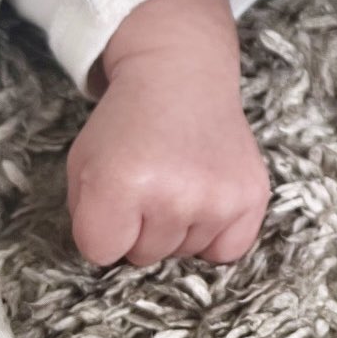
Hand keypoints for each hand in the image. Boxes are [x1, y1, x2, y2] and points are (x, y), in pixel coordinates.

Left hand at [66, 0, 270, 266]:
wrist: (182, 76)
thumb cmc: (129, 123)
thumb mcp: (84, 166)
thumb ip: (90, 220)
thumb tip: (122, 261)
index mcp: (121, 185)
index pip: (101, 252)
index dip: (104, 226)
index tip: (116, 192)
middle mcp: (174, 196)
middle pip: (145, 256)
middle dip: (142, 227)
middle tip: (152, 182)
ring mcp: (219, 197)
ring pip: (185, 253)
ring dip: (180, 228)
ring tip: (182, 182)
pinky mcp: (252, 196)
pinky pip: (230, 250)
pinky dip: (219, 235)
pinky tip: (209, 202)